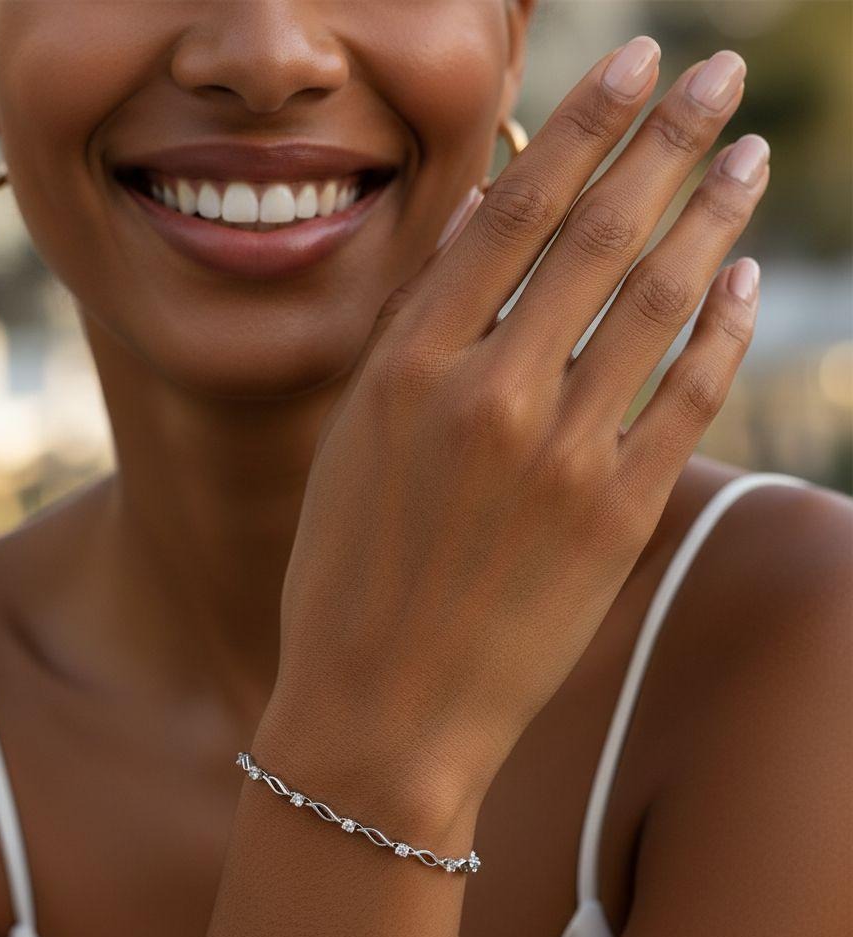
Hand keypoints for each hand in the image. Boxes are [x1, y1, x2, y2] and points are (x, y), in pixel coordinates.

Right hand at [264, 39, 766, 811]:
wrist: (380, 714)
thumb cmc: (348, 578)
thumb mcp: (352, 442)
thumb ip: (414, 336)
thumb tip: (482, 234)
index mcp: (405, 367)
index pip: (513, 211)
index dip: (584, 125)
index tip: (633, 65)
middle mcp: (485, 395)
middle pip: (598, 233)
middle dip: (668, 139)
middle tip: (715, 77)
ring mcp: (557, 457)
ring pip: (654, 302)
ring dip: (710, 217)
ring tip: (746, 157)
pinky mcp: (613, 518)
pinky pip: (685, 399)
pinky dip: (721, 329)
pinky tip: (742, 279)